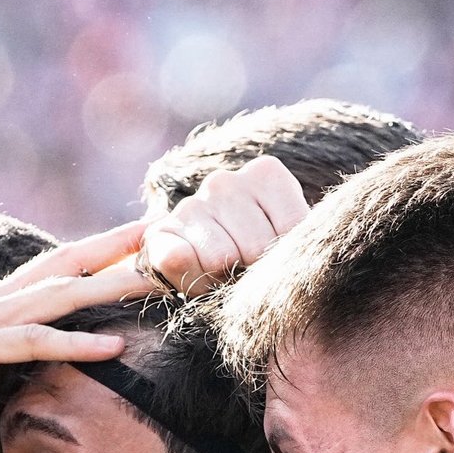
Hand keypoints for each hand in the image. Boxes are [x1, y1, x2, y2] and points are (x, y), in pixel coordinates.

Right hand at [0, 221, 151, 428]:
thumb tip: (2, 369)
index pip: (49, 275)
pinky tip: (113, 346)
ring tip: (162, 276)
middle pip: (65, 268)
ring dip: (112, 286)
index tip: (138, 245)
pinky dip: (73, 344)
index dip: (95, 257)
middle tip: (170, 231)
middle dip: (118, 250)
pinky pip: (28, 346)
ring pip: (57, 297)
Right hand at [141, 156, 307, 296]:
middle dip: (252, 270)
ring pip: (220, 259)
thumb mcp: (285, 242)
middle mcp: (223, 181)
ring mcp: (191, 204)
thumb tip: (258, 257)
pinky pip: (178, 259)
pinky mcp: (161, 232)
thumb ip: (293, 244)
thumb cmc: (252, 255)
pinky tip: (196, 273)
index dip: (284, 256)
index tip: (273, 257)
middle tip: (242, 270)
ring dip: (222, 278)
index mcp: (265, 174)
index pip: (293, 227)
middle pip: (257, 247)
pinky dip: (190, 277)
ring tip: (220, 273)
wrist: (200, 262)